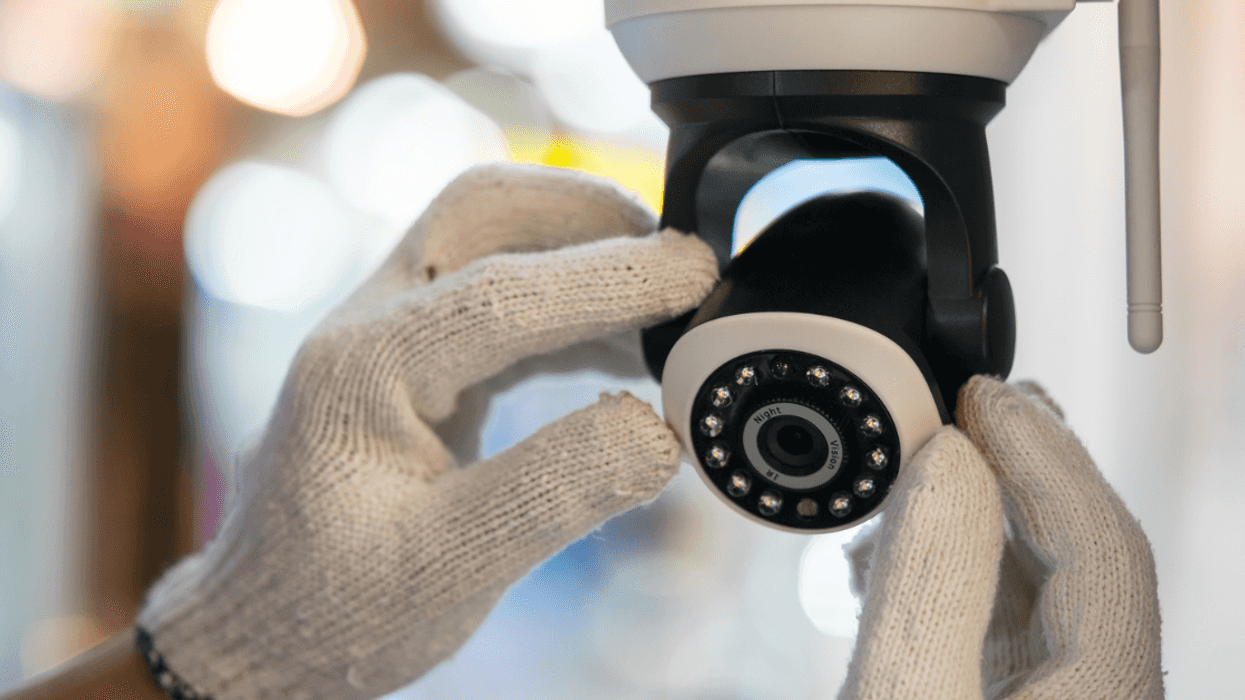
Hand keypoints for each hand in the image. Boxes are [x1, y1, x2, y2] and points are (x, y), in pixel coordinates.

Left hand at [135, 164, 718, 699]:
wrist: (268, 625)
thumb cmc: (337, 605)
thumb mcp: (448, 569)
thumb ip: (555, 492)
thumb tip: (658, 428)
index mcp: (360, 372)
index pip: (500, 296)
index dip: (610, 279)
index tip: (697, 273)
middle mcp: (367, 326)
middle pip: (480, 212)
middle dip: (587, 213)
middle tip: (678, 254)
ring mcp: (389, 332)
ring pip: (491, 239)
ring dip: (583, 251)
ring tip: (666, 305)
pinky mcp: (417, 356)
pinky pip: (500, 295)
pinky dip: (571, 304)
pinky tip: (623, 349)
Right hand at [838, 376, 1163, 699]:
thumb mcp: (904, 694)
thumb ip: (929, 582)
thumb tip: (942, 458)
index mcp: (1099, 695)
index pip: (1102, 547)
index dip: (1043, 456)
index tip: (986, 397)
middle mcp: (1090, 694)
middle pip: (1079, 559)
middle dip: (1017, 471)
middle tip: (969, 404)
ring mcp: (1048, 695)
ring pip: (1036, 587)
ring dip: (975, 514)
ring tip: (922, 461)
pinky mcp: (1004, 699)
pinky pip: (995, 622)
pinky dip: (949, 566)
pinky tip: (895, 546)